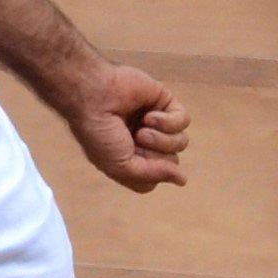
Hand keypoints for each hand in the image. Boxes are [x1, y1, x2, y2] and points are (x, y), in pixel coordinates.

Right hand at [65, 62, 188, 192]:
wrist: (93, 97)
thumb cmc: (100, 134)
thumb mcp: (120, 167)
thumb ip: (153, 175)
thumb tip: (183, 180)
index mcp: (130, 159)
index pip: (155, 178)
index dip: (147, 173)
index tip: (129, 161)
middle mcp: (145, 143)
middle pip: (171, 162)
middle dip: (154, 156)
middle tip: (134, 142)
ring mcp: (156, 123)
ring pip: (181, 143)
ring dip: (161, 139)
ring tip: (141, 130)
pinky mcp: (165, 102)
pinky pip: (184, 121)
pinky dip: (168, 122)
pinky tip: (149, 116)